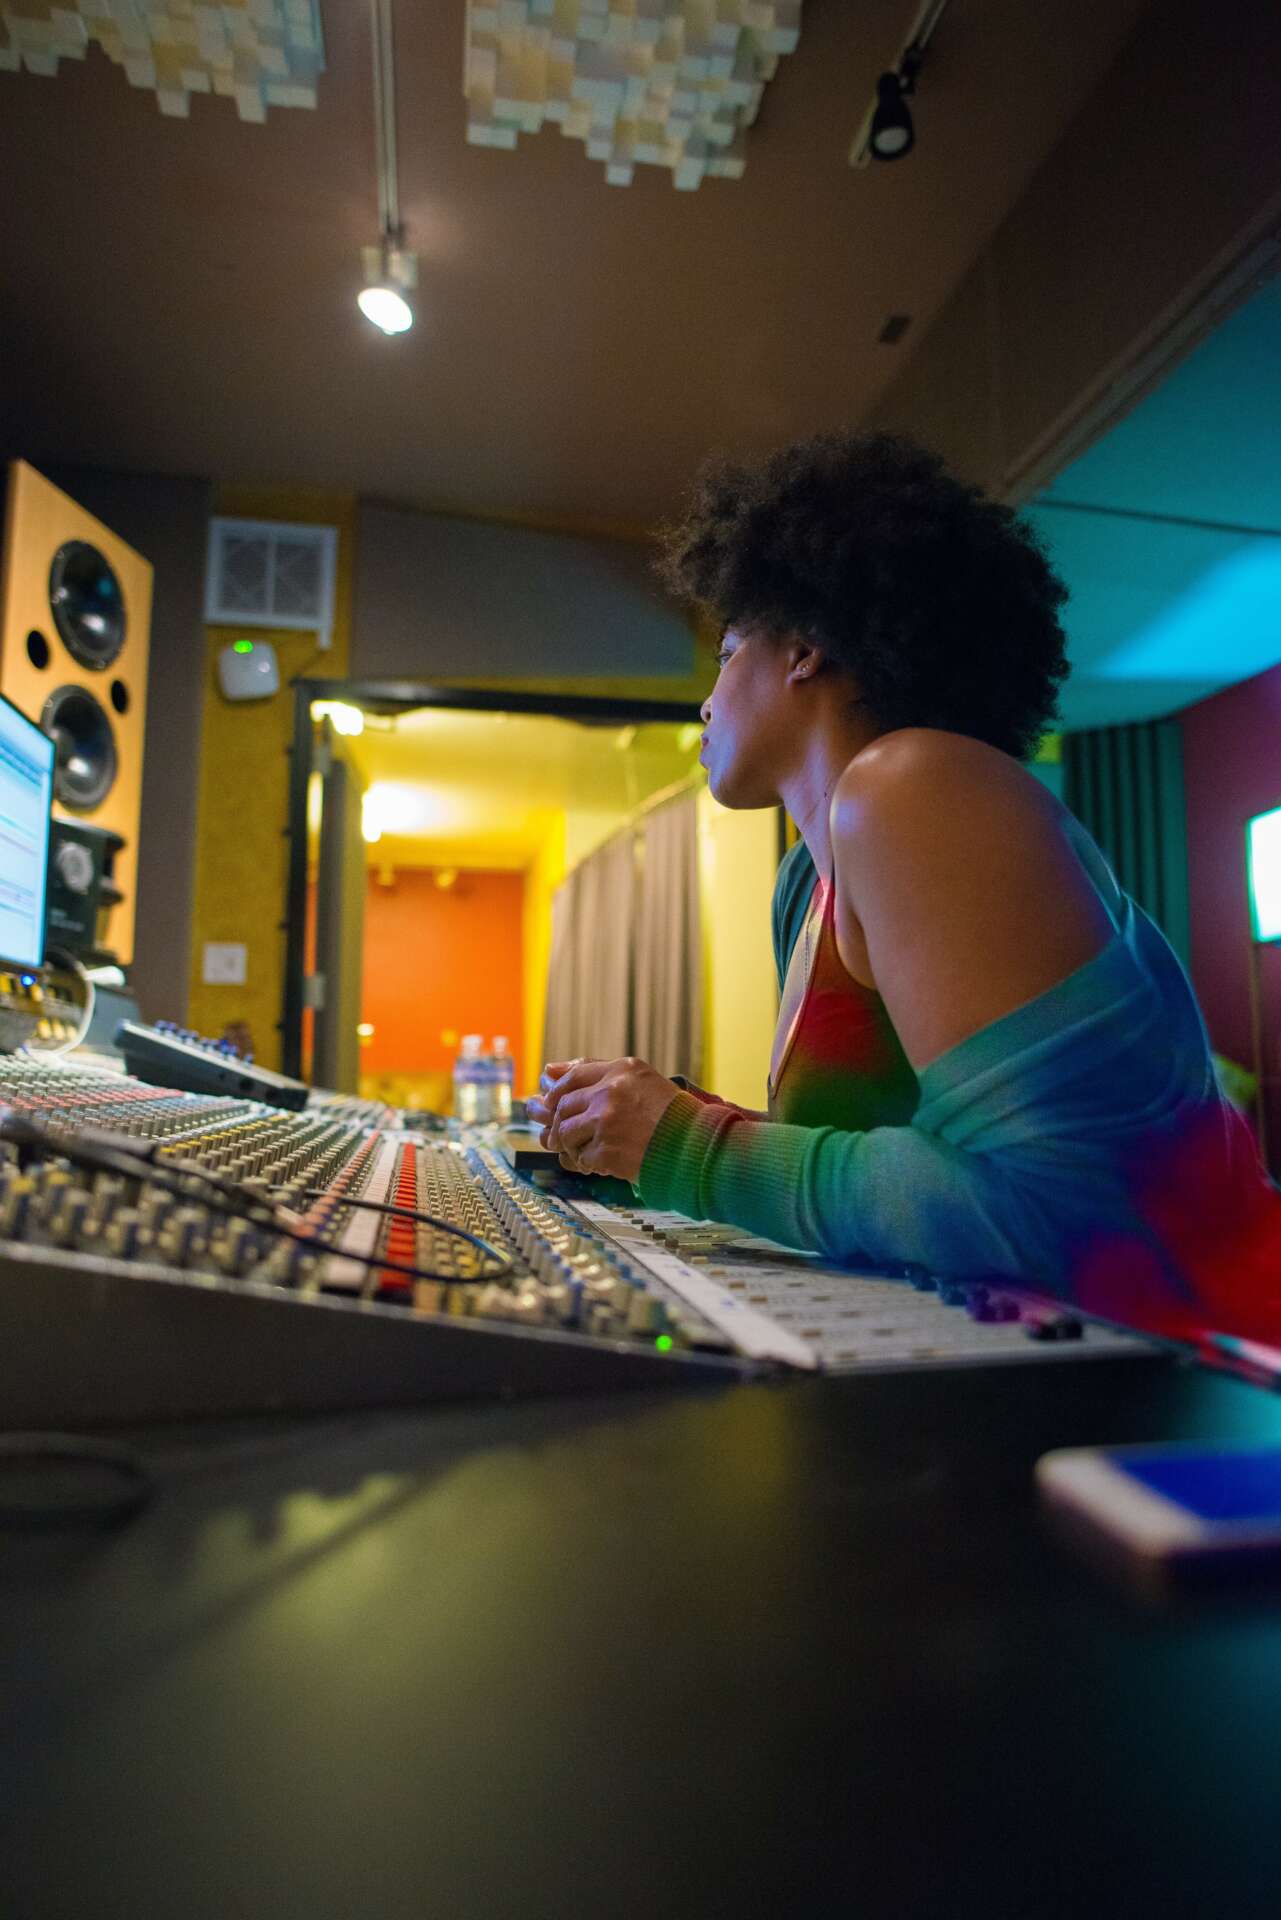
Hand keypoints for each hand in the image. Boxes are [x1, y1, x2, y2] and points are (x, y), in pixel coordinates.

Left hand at [531, 1056, 678, 1182]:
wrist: (697, 1146)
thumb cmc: (672, 1115)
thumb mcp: (641, 1081)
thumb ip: (597, 1072)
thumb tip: (547, 1071)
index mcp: (622, 1070)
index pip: (573, 1076)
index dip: (557, 1092)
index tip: (550, 1104)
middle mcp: (611, 1091)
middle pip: (564, 1106)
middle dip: (559, 1124)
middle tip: (562, 1137)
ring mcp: (607, 1121)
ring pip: (566, 1133)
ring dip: (571, 1146)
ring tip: (586, 1152)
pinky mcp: (606, 1150)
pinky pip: (580, 1158)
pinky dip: (585, 1164)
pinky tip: (600, 1164)